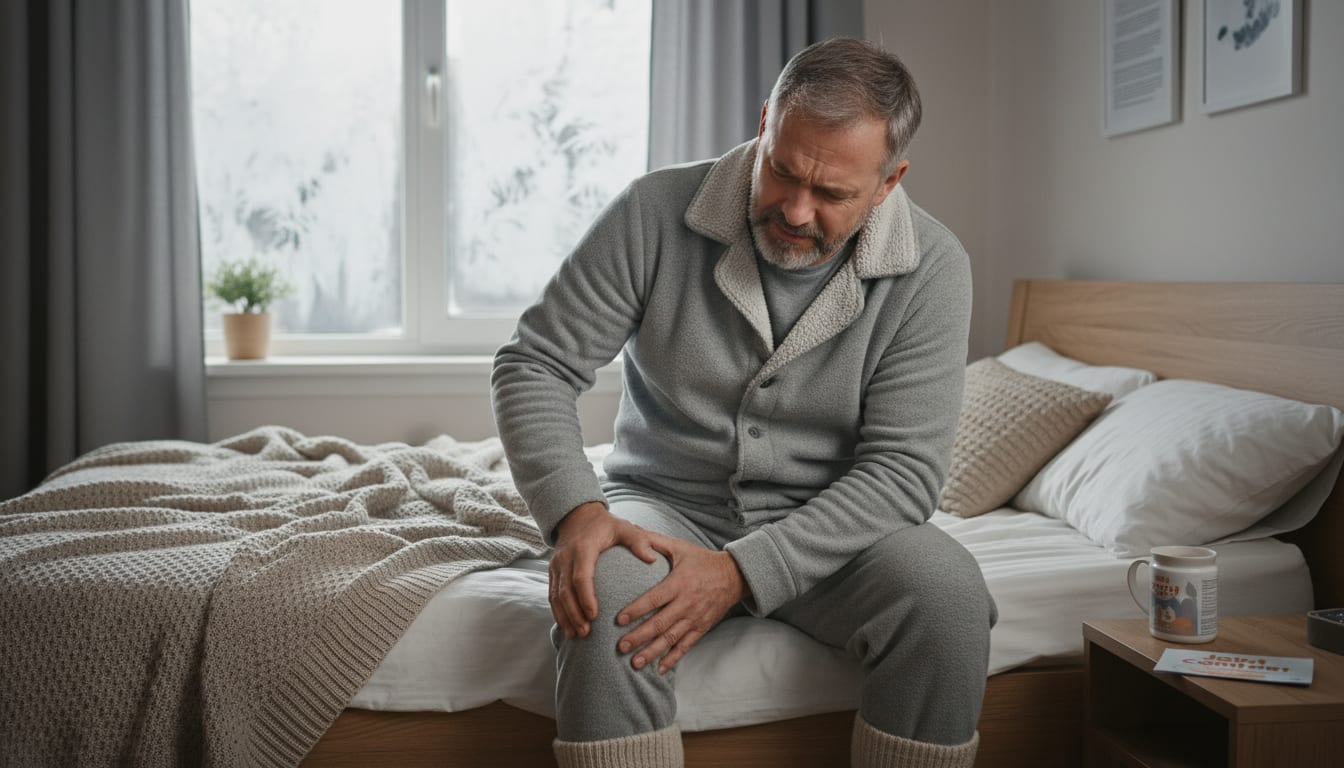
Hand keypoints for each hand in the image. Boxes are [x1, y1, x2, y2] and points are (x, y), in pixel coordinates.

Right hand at [549, 502, 660, 639]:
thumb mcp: (624, 527)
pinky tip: (568, 628)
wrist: (577, 516)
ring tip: (576, 636)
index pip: (581, 576)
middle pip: (565, 591)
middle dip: (574, 614)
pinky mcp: (553, 572)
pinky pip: (552, 595)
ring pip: (556, 596)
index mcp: (583, 548)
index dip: (586, 597)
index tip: (595, 616)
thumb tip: (653, 559)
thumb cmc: (605, 524)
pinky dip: (558, 613)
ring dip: (565, 617)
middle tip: (586, 632)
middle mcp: (565, 557)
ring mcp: (556, 566)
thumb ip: (638, 540)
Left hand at [616, 534, 749, 674]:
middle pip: (660, 624)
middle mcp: (687, 603)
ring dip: (652, 652)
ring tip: (635, 663)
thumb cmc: (702, 560)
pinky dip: (673, 659)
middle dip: (639, 637)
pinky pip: (686, 646)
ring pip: (671, 639)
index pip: (654, 599)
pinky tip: (660, 669)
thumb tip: (631, 529)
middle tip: (620, 647)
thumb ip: (654, 541)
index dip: (637, 610)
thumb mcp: (680, 547)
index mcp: (679, 583)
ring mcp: (695, 618)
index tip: (618, 620)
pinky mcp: (702, 628)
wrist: (734, 576)